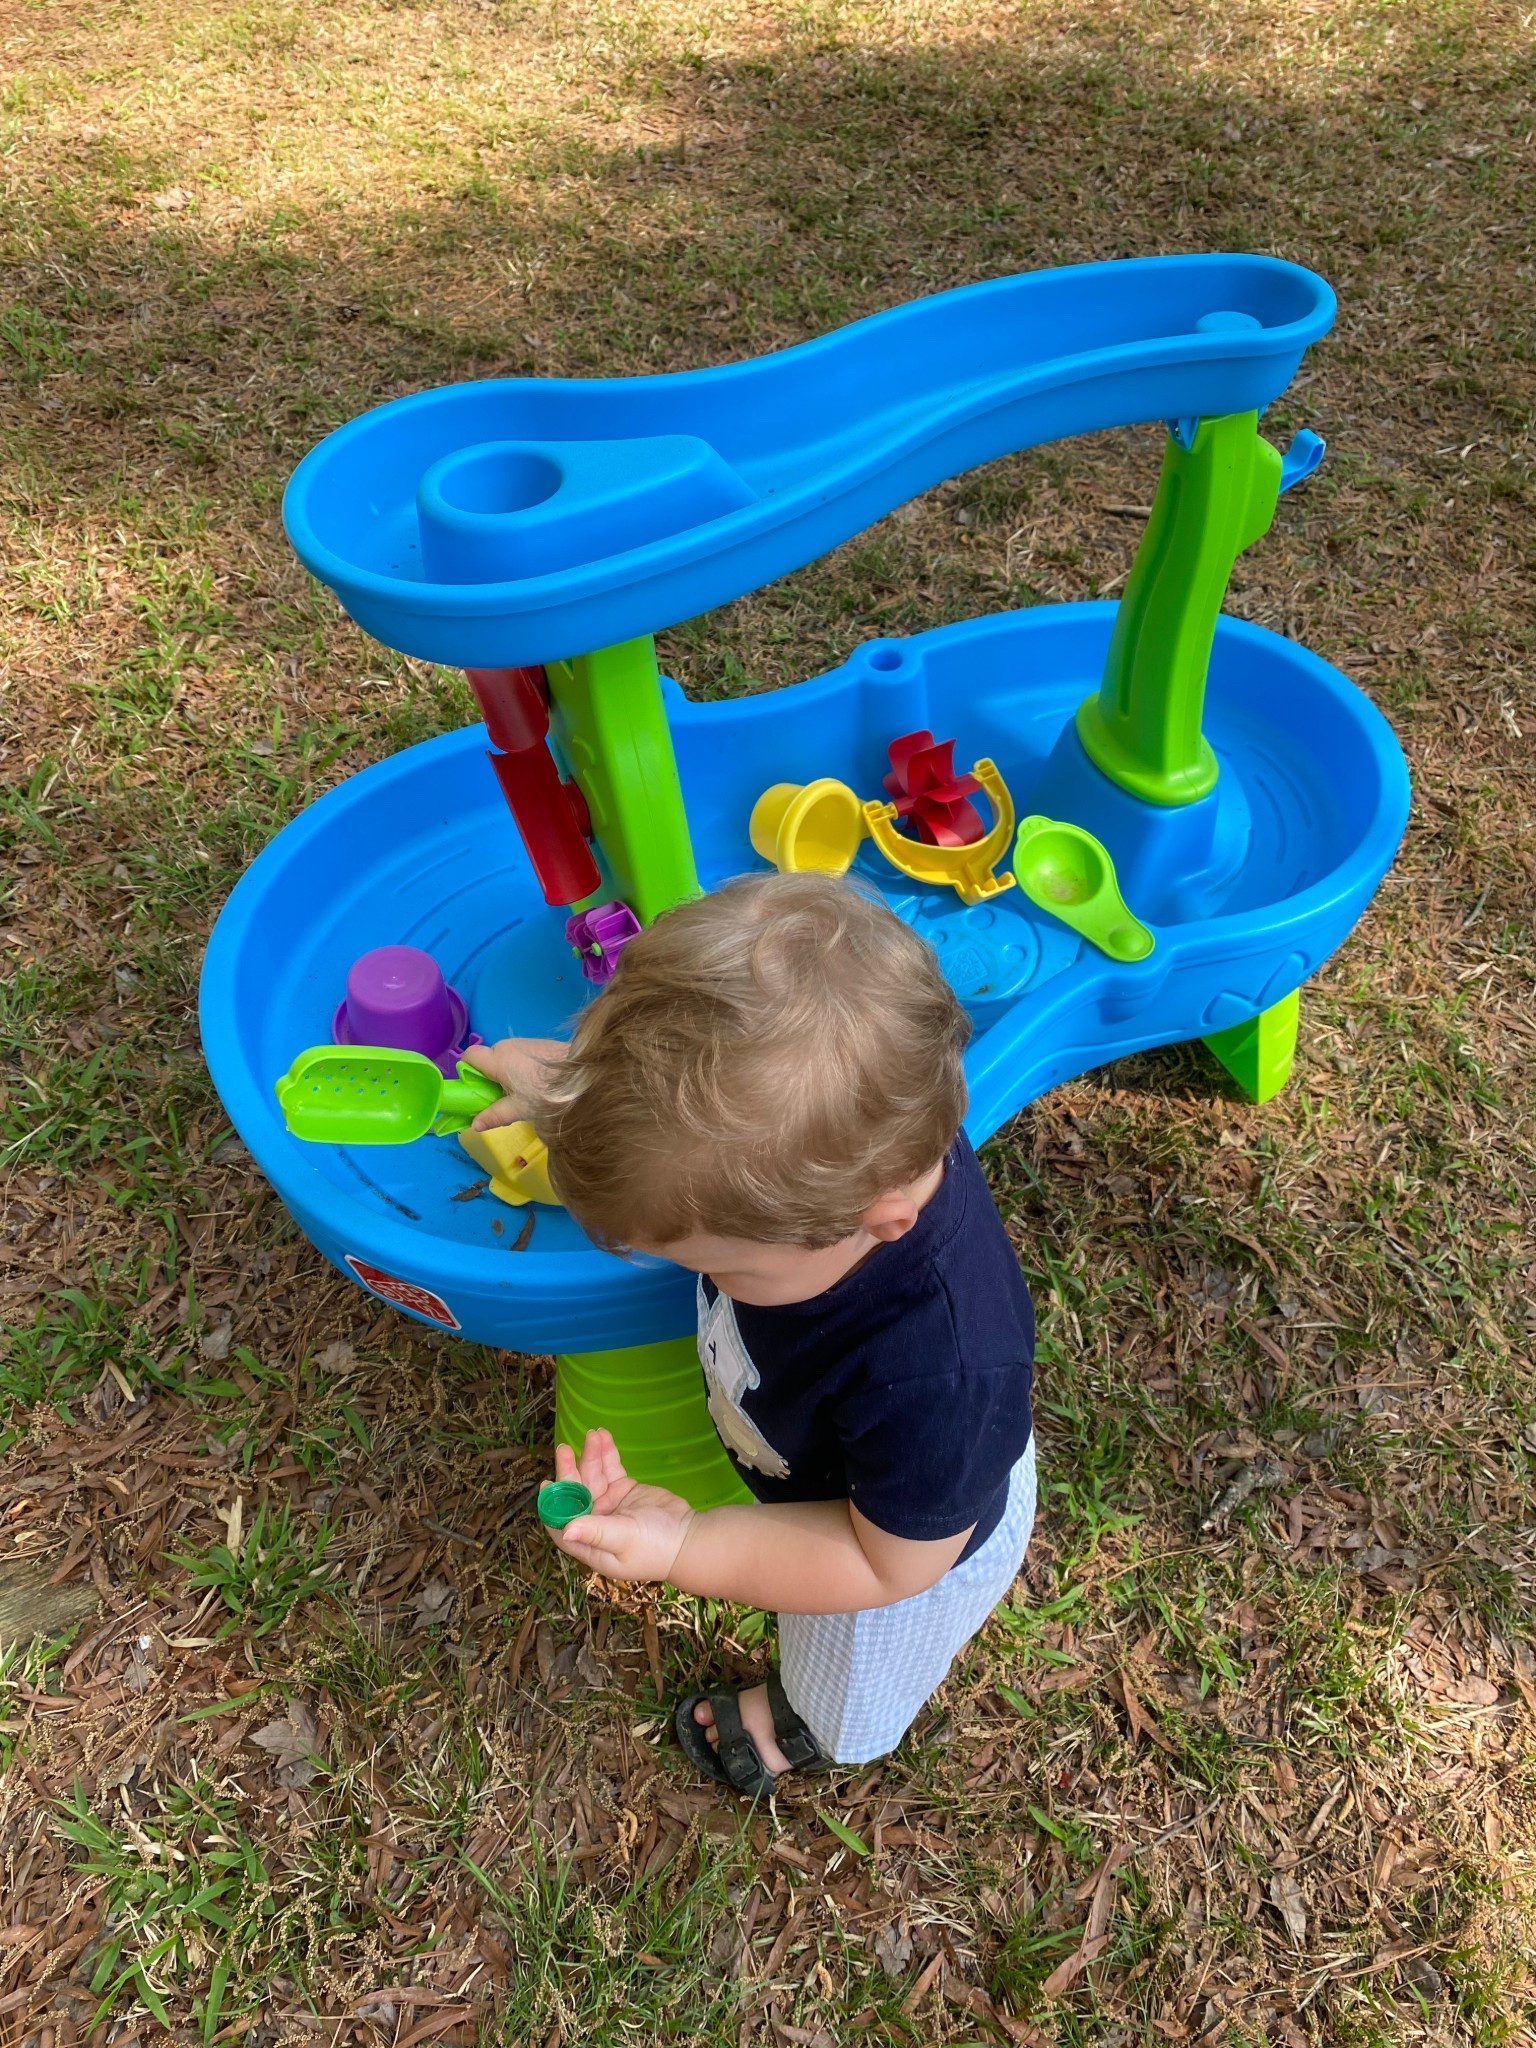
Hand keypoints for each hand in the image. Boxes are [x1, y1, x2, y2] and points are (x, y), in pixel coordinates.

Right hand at [462, 1037, 567, 1128]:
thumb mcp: (519, 1109)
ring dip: (507, 1071)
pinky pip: (521, 1054)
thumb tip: (473, 1125)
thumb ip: (494, 1115)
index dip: (468, 1070)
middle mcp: (508, 1045)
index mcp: (498, 1058)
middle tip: (501, 1097)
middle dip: (490, 1076)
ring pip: (506, 1056)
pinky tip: (536, 1082)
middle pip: (488, 1057)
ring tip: (522, 1092)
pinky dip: (521, 1066)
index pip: (469, 1055)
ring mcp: (525, 1041)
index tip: (475, 1088)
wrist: (583, 1075)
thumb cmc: (547, 1092)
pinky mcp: (540, 1043)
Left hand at [548, 1428, 695, 1584]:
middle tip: (565, 1449)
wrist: (689, 1538)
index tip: (548, 1484)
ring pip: (592, 1477)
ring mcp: (609, 1505)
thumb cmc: (655, 1547)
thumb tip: (566, 1531)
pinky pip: (610, 1470)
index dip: (553, 1504)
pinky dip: (606, 1454)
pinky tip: (603, 1436)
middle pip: (575, 1494)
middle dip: (570, 1472)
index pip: (561, 1522)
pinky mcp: (624, 1490)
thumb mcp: (624, 1539)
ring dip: (590, 1457)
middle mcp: (594, 1522)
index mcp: (589, 1542)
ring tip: (593, 1435)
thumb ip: (595, 1532)